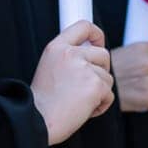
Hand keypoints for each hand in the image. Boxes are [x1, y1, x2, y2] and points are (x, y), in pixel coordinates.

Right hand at [31, 20, 114, 144]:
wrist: (38, 121)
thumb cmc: (42, 103)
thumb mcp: (49, 68)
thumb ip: (68, 58)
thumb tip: (91, 54)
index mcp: (56, 47)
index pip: (83, 26)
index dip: (96, 34)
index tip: (98, 43)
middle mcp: (70, 54)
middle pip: (103, 54)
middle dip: (101, 71)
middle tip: (86, 86)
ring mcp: (84, 68)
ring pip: (107, 77)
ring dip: (99, 92)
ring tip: (79, 101)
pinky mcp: (95, 85)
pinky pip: (109, 94)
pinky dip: (101, 105)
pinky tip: (84, 110)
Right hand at [112, 41, 147, 112]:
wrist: (93, 86)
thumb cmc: (105, 72)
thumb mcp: (123, 53)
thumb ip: (141, 54)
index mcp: (142, 49)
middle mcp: (147, 63)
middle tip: (139, 78)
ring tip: (136, 89)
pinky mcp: (147, 96)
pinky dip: (147, 103)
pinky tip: (136, 98)